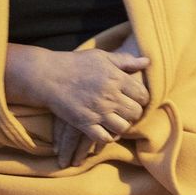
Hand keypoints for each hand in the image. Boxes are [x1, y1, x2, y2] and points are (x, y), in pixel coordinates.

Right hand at [4, 44, 150, 160]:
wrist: (48, 75)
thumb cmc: (76, 63)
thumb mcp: (102, 56)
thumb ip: (126, 60)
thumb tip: (147, 61)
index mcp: (117, 79)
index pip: (142, 95)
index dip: (143, 98)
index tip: (137, 99)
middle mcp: (110, 96)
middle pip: (135, 113)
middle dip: (134, 113)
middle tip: (128, 111)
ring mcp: (97, 111)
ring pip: (122, 127)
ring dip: (122, 126)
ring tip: (117, 121)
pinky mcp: (84, 123)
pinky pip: (104, 138)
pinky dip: (107, 137)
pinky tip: (105, 131)